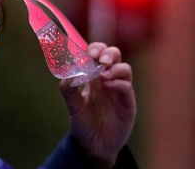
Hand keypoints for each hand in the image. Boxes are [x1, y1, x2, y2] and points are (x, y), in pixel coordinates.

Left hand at [59, 43, 135, 168]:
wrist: (93, 146)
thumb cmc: (83, 124)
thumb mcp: (73, 106)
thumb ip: (68, 90)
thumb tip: (67, 74)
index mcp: (94, 76)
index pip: (97, 53)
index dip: (94, 48)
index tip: (87, 51)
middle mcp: (108, 79)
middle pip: (114, 55)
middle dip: (107, 52)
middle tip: (98, 58)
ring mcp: (119, 90)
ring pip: (124, 68)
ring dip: (114, 67)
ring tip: (102, 76)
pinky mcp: (127, 103)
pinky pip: (127, 87)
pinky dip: (118, 83)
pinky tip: (107, 86)